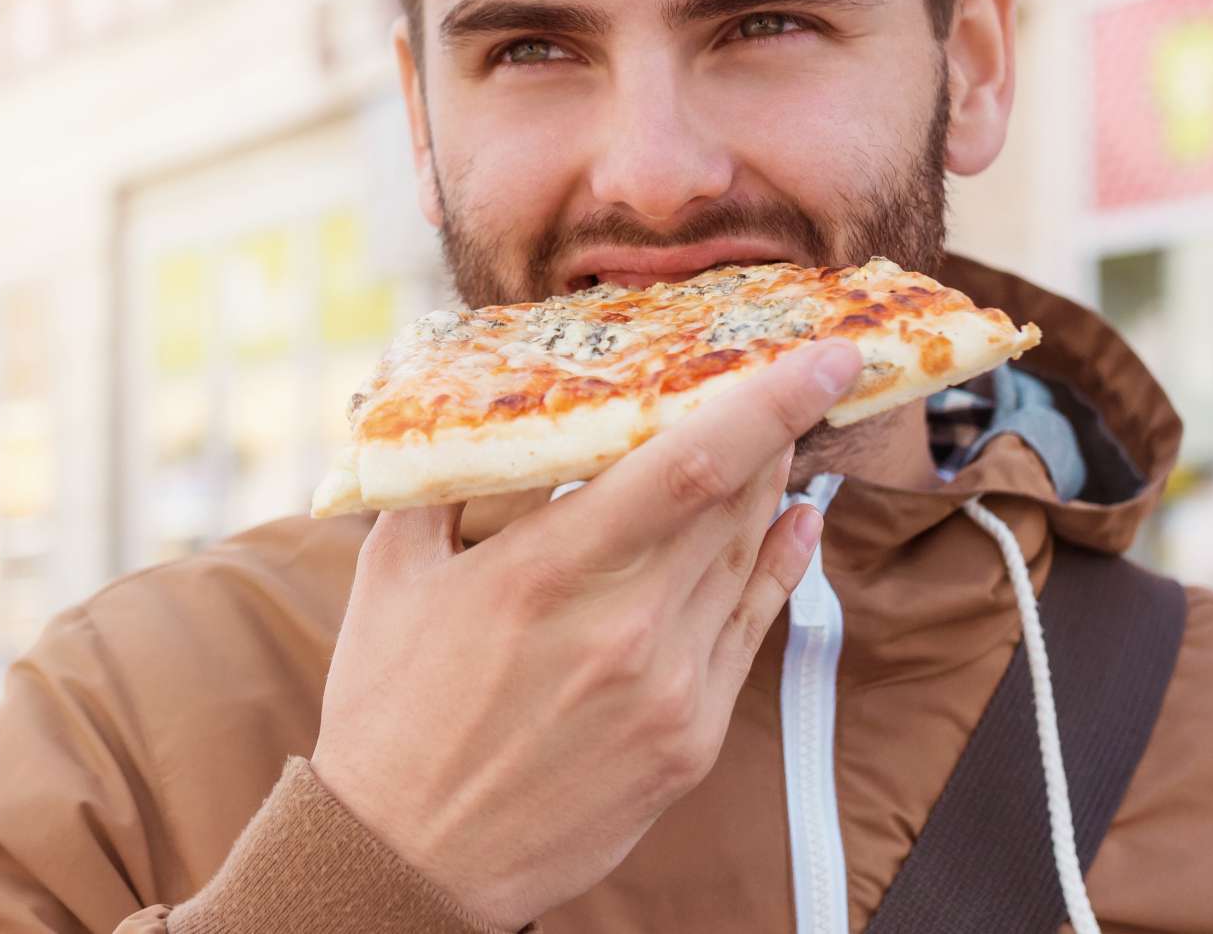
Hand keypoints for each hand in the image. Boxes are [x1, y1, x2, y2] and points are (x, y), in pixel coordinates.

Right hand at [310, 340, 851, 930]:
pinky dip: (777, 568)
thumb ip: (448, 477)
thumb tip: (487, 400)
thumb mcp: (395, 572)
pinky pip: (750, 632)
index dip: (768, 402)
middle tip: (789, 375)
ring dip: (772, 491)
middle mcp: (624, 627)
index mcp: (547, 572)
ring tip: (782, 437)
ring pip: (747, 561)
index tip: (823, 356)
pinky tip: (792, 524)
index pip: (689, 465)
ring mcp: (669, 690)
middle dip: (772, 431)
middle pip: (736, 504)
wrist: (409, 857)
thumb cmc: (389, 710)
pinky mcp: (691, 741)